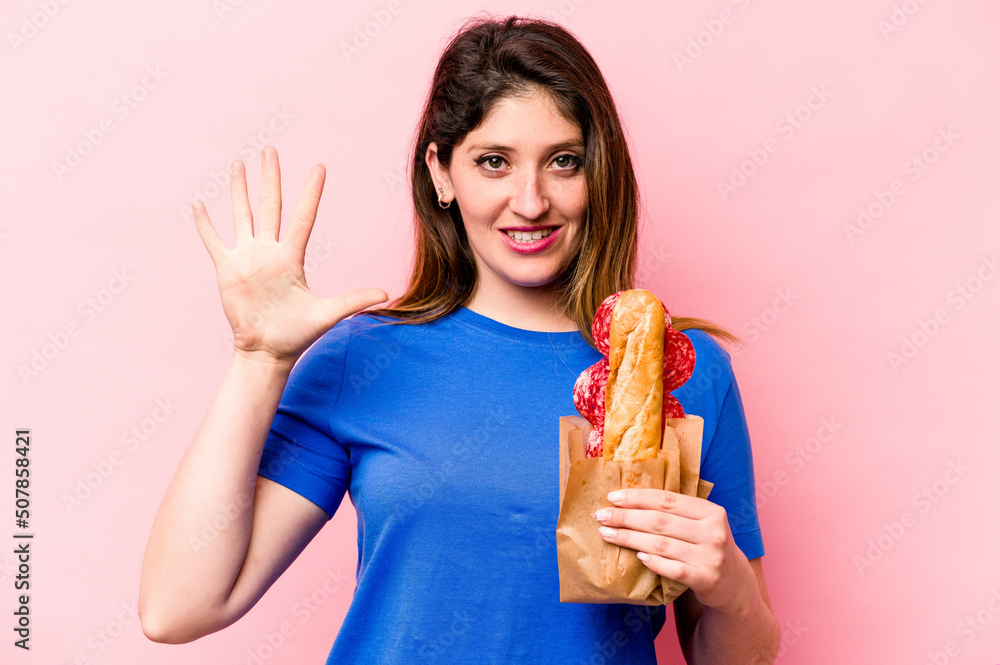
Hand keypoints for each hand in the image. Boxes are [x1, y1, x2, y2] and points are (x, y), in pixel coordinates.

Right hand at [193, 146, 388, 363]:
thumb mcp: (327, 314)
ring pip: (242, 215)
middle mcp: (269, 251)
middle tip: (270, 149)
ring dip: (238, 190)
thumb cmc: (296, 334)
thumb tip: (386, 294)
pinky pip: (214, 241)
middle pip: (270, 206)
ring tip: (238, 164)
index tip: (319, 167)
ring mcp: (247, 258)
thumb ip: (354, 300)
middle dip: (270, 178)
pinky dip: (205, 224)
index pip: (304, 217)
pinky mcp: (227, 269)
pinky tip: (198, 204)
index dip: (311, 193)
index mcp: (292, 257)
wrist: (266, 350)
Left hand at [594, 488, 758, 614]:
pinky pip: (673, 569)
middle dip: (626, 517)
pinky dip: (653, 562)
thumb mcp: (701, 524)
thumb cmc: (706, 547)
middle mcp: (714, 532)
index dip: (637, 497)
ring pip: (661, 544)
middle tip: (601, 516)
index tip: (612, 497)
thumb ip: (676, 512)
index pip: (667, 500)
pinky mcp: (707, 579)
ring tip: (607, 534)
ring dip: (629, 538)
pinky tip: (636, 557)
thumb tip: (629, 499)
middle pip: (659, 521)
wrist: (734, 583)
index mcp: (711, 511)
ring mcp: (711, 556)